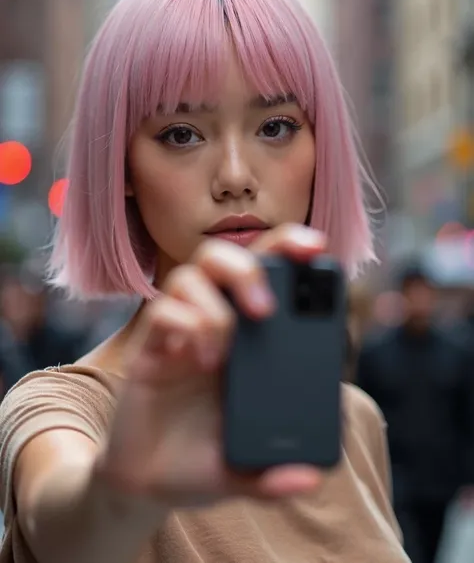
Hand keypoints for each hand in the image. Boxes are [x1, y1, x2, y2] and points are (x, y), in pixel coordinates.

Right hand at [96, 224, 327, 507]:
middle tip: (266, 309)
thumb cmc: (202, 461)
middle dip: (250, 266)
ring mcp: (179, 333)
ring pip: (191, 273)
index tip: (316, 250)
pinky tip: (199, 360)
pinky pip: (162, 312)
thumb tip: (311, 479)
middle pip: (225, 257)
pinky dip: (186, 326)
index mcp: (248, 339)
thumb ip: (275, 477)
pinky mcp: (149, 349)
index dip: (289, 248)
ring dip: (214, 304)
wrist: (146, 483)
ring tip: (224, 351)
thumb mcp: (245, 473)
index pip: (267, 271)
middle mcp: (213, 323)